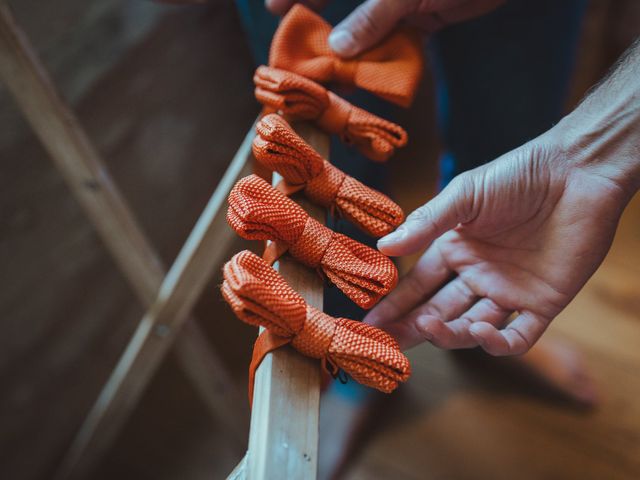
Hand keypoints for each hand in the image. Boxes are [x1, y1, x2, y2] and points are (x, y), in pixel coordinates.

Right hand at [265, 0, 504, 56]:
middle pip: (343, 5)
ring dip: (351, 50)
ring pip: (366, 25)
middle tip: (303, 55)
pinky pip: (394, 37)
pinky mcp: (423, 14)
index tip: (273, 10)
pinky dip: (381, 56)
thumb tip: (338, 46)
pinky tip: (367, 75)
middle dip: (321, 28)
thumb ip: (373, 15)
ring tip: (333, 77)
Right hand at [364, 128, 633, 354]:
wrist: (577, 172)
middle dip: (413, 327)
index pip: (417, 285)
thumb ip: (426, 223)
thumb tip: (383, 247)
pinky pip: (519, 336)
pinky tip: (481, 332)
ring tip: (431, 326)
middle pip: (438, 311)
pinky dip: (499, 342)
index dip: (394, 305)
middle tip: (388, 341)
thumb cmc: (518, 175)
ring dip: (451, 333)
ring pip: (472, 327)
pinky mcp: (542, 304)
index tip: (370, 323)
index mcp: (455, 250)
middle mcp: (477, 275)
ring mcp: (508, 292)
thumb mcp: (465, 195)